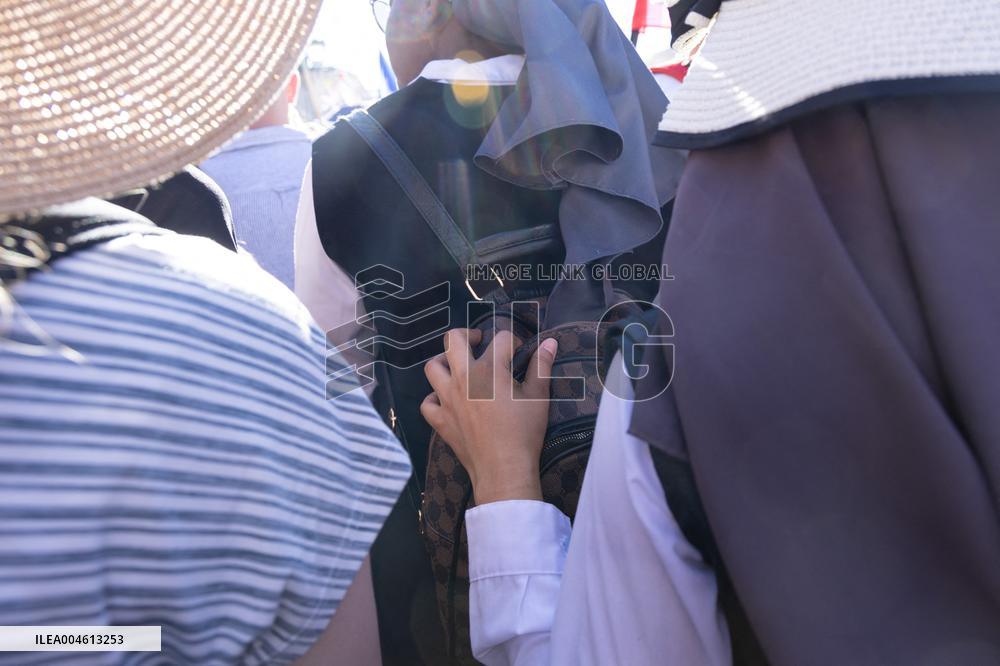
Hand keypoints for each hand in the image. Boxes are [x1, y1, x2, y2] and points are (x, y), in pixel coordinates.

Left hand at [420, 328, 557, 504]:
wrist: (504, 469)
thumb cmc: (524, 432)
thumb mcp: (539, 397)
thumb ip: (541, 366)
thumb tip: (549, 342)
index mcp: (489, 370)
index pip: (501, 339)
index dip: (514, 340)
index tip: (519, 351)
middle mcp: (463, 379)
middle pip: (453, 340)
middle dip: (467, 334)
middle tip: (479, 342)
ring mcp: (447, 399)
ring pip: (432, 367)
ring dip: (444, 362)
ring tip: (458, 367)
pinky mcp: (440, 420)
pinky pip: (427, 402)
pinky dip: (434, 398)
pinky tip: (447, 400)